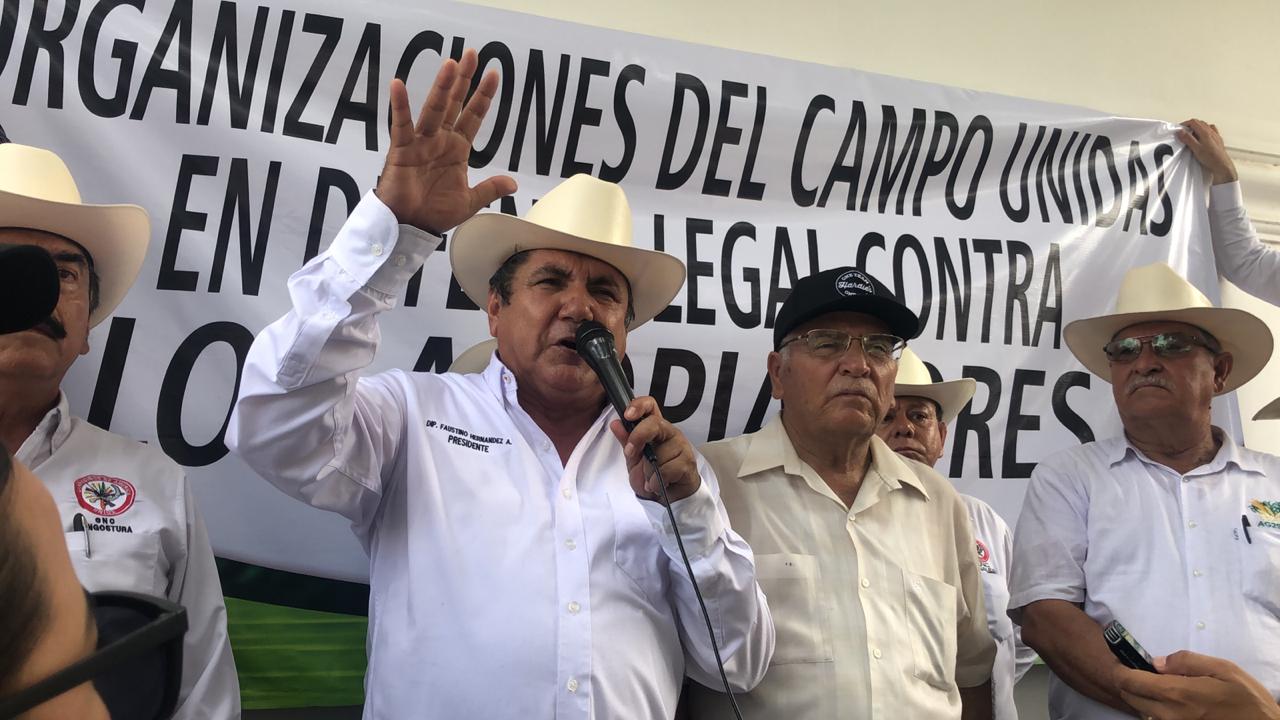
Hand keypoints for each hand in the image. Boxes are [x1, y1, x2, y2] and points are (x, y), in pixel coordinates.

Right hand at [376, 48, 517, 231]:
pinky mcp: (402, 150)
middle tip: (472, 54)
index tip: (494, 74)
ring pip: (433, 109)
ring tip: (451, 65)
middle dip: (463, 80)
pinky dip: (399, 105)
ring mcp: (421, 142)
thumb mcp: (469, 201)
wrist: (409, 226)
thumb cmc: (434, 212)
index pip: (473, 116)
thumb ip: (489, 189)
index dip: (483, 96)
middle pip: (453, 103)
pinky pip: (400, 125)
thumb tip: (513, 184)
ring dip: (441, 87)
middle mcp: (440, 139)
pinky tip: (398, 84)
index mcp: (457, 149)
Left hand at [608, 396, 701, 503]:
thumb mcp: (633, 459)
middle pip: (655, 423)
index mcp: (655, 428)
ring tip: (651, 478)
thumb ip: (626, 441)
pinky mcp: (688, 463)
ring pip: (659, 453)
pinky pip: (666, 470)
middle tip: (631, 453)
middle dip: (638, 437)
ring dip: (648, 471)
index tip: (627, 415)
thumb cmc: (652, 475)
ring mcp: (681, 446)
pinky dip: (656, 481)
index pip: (650, 406)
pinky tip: (658, 484)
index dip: (639, 406)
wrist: (667, 498)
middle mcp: (670, 433)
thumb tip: (615, 424)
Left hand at [1116, 650, 1279, 719]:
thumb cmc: (1247, 699)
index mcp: (1177, 694)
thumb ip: (1186, 661)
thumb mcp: (1223, 669)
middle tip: (1142, 670)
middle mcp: (1169, 715)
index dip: (1120, 668)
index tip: (1122, 659)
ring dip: (1143, 696)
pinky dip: (1155, 709)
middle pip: (1129, 696)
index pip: (1129, 681)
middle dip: (1129, 681)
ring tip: (1160, 685)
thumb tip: (1156, 662)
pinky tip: (1172, 701)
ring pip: (1142, 710)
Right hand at [1176, 118, 1237, 184]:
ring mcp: (1215, 135)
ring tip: (1192, 134)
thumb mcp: (1196, 149)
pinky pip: (1211, 131)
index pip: (1194, 122)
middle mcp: (1212, 132)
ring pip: (1205, 126)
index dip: (1185, 124)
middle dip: (1190, 125)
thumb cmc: (1211, 158)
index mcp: (1205, 132)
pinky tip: (1203, 136)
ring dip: (1197, 127)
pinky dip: (1205, 131)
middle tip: (1184, 131)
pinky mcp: (1218, 140)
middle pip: (1199, 123)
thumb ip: (1188, 139)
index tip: (1180, 129)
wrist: (1222, 165)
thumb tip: (1181, 132)